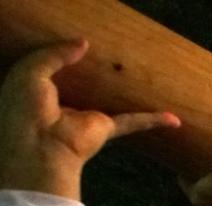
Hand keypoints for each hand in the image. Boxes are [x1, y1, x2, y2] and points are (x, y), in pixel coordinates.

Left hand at [0, 41, 177, 199]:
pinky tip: (172, 120)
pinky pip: (132, 122)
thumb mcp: (31, 70)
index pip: (55, 71)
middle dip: (98, 76)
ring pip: (113, 104)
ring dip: (130, 99)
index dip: (65, 58)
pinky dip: (152, 120)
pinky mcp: (105, 128)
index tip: (80, 46)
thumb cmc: (27, 108)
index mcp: (41, 92)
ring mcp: (87, 118)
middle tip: (113, 61)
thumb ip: (55, 54)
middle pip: (87, 87)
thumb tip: (84, 43)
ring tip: (146, 85)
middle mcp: (65, 105)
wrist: (41, 144)